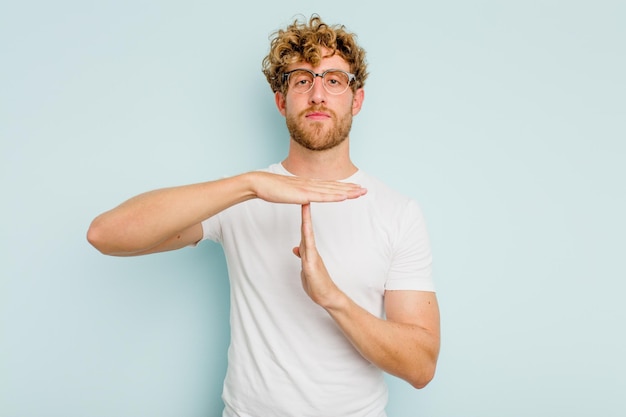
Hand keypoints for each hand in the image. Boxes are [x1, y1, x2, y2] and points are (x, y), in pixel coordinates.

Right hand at [250, 172, 366, 204]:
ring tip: (361, 192)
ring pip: (332, 190)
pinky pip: (323, 196)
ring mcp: (308, 188)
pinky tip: (345, 196)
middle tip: (365, 190)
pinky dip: (336, 196)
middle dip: (351, 188)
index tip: (355, 188)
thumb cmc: (270, 189)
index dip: (343, 187)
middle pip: (335, 186)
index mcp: (307, 184)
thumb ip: (297, 194)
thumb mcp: (288, 193)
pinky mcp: (304, 194)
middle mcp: (311, 184)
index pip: (329, 186)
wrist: (260, 183)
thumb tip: (303, 197)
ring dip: (348, 191)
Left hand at [292, 204, 345, 308]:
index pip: (304, 230)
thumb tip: (296, 248)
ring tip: (305, 206)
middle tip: (304, 196)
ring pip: (308, 235)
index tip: (301, 203)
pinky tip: (305, 232)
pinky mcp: (311, 266)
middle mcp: (311, 251)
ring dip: (306, 221)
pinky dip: (306, 240)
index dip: (303, 217)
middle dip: (305, 213)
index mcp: (309, 251)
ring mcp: (312, 257)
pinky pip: (308, 250)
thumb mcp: (306, 268)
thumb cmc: (317, 284)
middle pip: (306, 228)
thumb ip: (302, 256)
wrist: (328, 297)